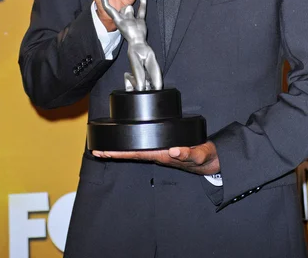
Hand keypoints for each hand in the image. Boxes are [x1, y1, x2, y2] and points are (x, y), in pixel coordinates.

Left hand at [92, 141, 219, 175]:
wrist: (212, 162)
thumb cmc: (205, 158)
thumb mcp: (201, 154)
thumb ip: (190, 153)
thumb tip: (175, 150)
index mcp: (164, 155)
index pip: (137, 154)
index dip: (120, 153)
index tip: (105, 152)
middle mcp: (159, 155)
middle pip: (132, 154)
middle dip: (114, 153)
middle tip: (96, 151)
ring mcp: (160, 154)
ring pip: (136, 152)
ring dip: (120, 151)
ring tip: (104, 149)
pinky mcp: (163, 150)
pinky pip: (144, 149)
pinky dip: (131, 148)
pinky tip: (123, 146)